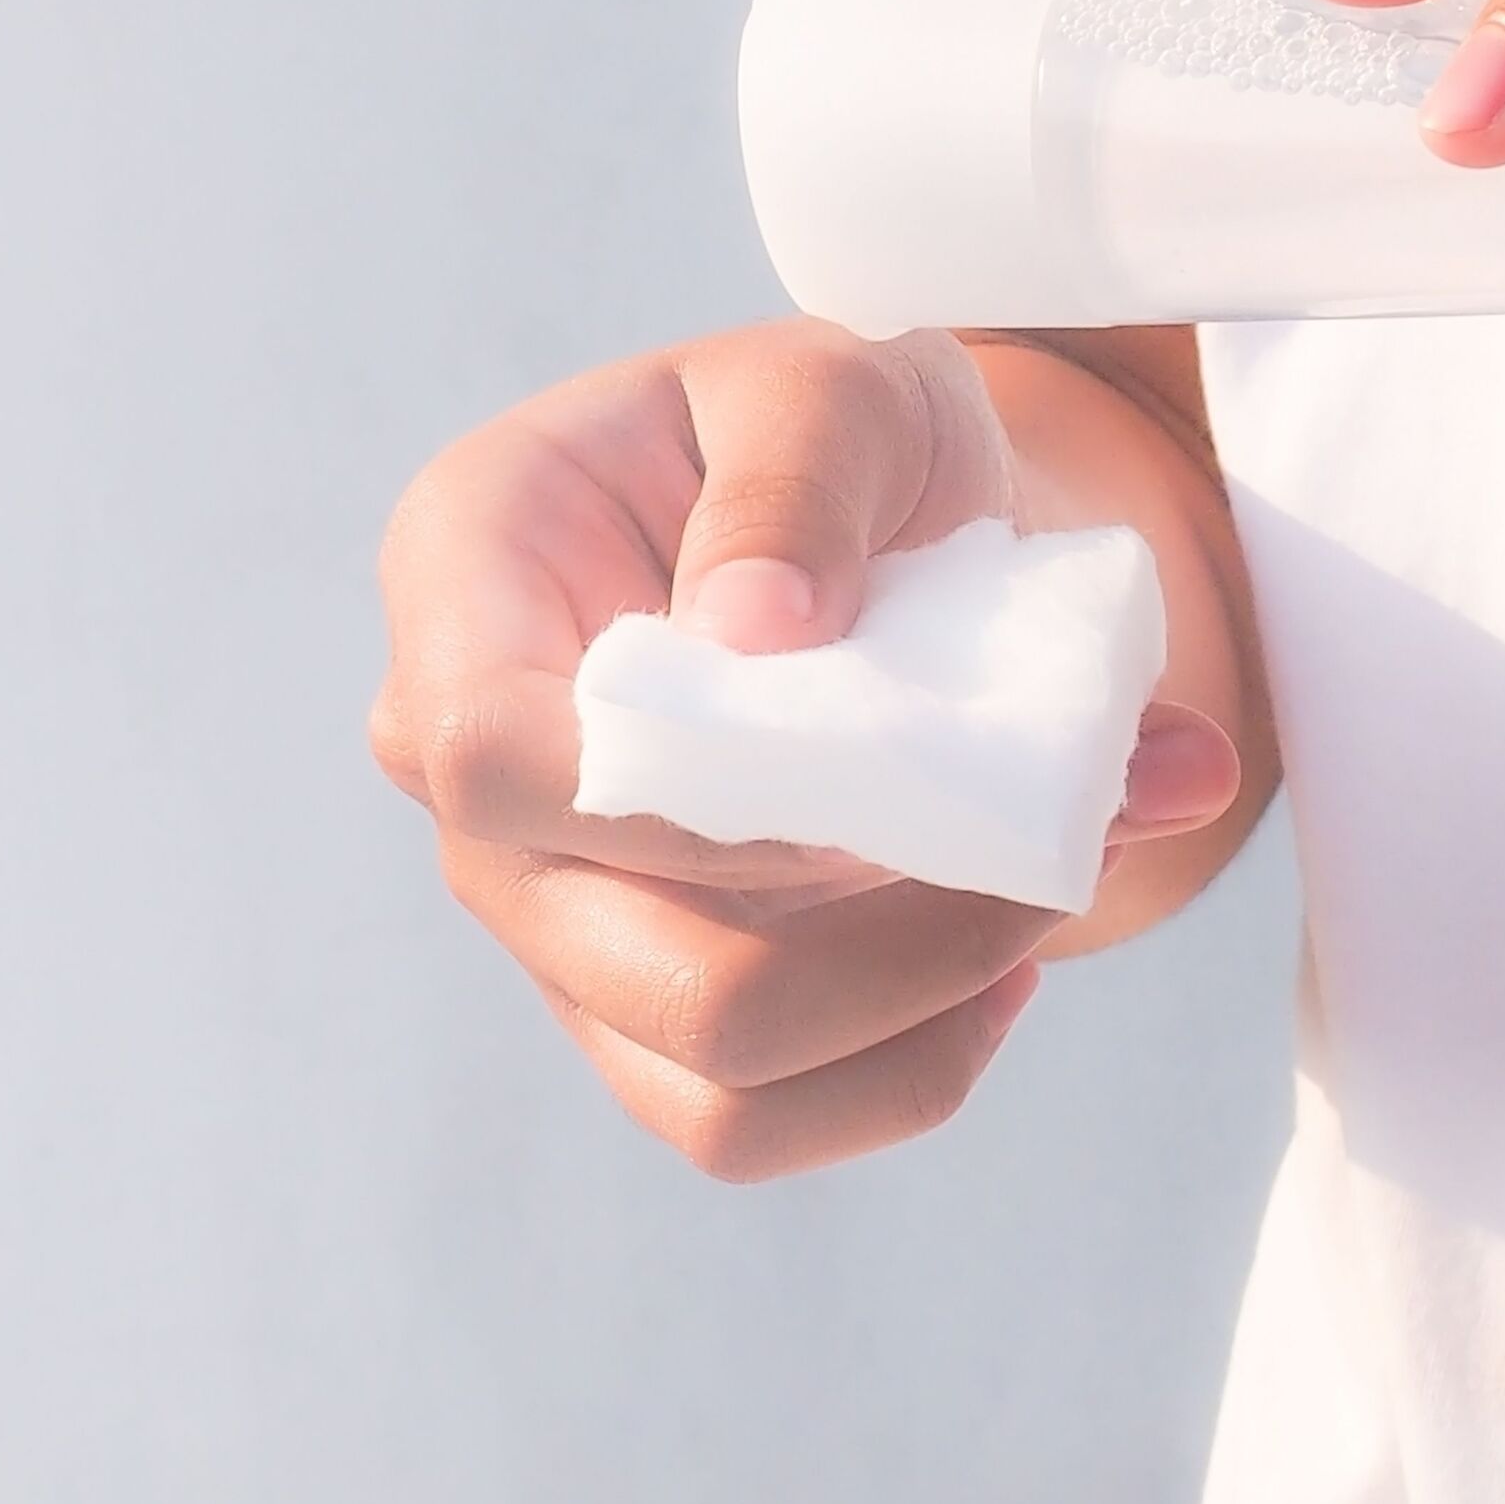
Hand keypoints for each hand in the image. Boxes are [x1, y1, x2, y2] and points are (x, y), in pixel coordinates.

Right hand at [370, 322, 1239, 1180]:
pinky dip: (902, 1072)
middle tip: (1042, 857)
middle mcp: (470, 778)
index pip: (496, 756)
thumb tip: (763, 631)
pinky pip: (751, 1121)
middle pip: (618, 961)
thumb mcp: (834, 382)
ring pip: (702, 1087)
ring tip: (1038, 904)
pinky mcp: (639, 999)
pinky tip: (995, 973)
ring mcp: (550, 907)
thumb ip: (800, 477)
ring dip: (908, 1025)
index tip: (889, 765)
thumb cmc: (826, 434)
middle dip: (867, 943)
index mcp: (463, 584)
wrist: (861, 517)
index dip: (695, 802)